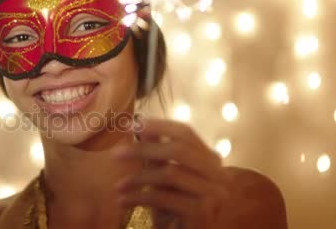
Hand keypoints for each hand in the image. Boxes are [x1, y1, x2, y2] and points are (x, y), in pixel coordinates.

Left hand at [113, 119, 232, 228]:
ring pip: (171, 174)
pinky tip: (123, 200)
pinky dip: (140, 197)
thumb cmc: (173, 208)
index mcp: (212, 160)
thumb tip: (140, 122)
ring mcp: (214, 194)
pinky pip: (165, 197)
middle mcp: (219, 174)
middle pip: (179, 150)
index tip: (132, 124)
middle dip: (144, 149)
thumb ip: (158, 151)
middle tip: (116, 153)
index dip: (159, 126)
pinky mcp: (202, 213)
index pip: (186, 133)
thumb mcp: (163, 177)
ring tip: (118, 186)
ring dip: (138, 178)